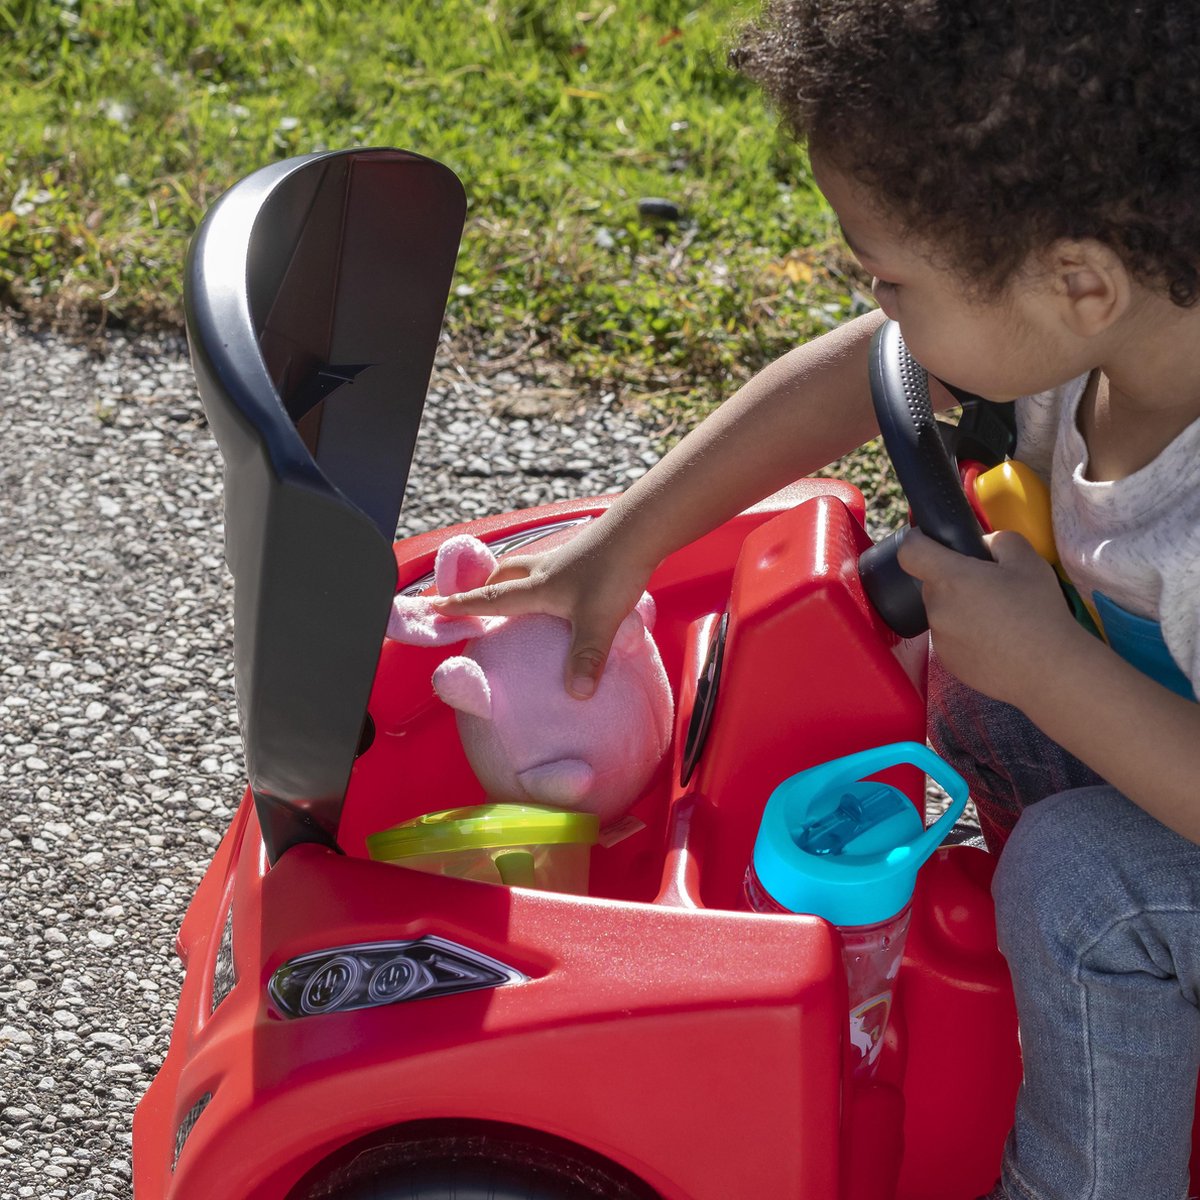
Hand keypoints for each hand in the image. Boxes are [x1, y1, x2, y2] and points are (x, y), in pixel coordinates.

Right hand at [430, 525, 653, 698]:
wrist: (640, 530)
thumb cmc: (613, 571)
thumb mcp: (598, 620)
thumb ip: (586, 657)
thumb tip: (576, 694)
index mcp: (538, 587)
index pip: (492, 599)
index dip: (463, 605)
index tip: (437, 606)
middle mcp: (545, 570)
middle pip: (505, 576)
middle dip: (486, 588)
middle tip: (476, 599)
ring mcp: (566, 560)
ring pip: (528, 568)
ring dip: (516, 579)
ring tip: (516, 594)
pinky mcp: (586, 555)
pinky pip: (555, 567)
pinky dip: (547, 578)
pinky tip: (564, 590)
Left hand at [897, 528, 1085, 706]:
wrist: (1049, 670)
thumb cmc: (1039, 610)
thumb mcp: (1027, 561)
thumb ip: (999, 540)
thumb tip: (983, 544)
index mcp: (950, 579)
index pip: (910, 552)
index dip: (917, 541)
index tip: (931, 541)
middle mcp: (936, 609)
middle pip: (931, 584)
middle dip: (953, 580)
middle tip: (988, 587)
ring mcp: (939, 639)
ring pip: (942, 612)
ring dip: (959, 608)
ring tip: (996, 619)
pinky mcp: (947, 662)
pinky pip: (949, 639)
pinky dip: (964, 636)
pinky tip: (994, 642)